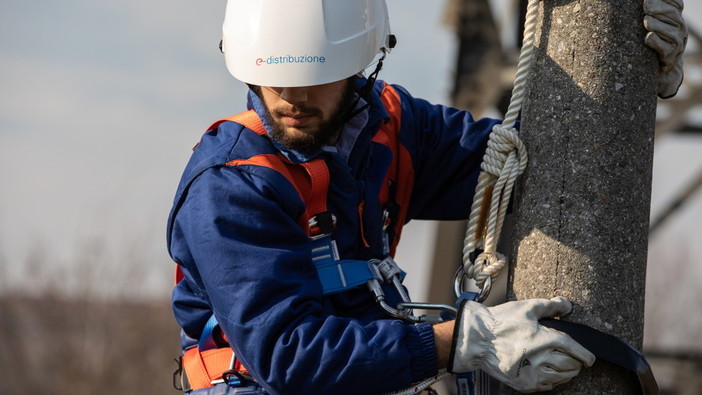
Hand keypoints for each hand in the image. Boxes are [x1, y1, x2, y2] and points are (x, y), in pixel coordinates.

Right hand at [448, 297, 594, 392]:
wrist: (476, 339)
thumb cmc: (500, 322)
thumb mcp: (526, 308)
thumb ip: (550, 306)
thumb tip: (567, 305)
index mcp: (547, 339)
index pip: (577, 351)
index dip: (586, 355)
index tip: (589, 358)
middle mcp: (543, 358)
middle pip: (573, 366)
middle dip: (577, 362)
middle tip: (575, 359)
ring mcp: (533, 373)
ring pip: (562, 378)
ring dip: (567, 372)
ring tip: (563, 366)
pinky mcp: (524, 384)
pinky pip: (547, 386)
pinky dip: (552, 380)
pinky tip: (547, 372)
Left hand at [643, 0, 687, 97]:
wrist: (658, 67)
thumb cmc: (653, 41)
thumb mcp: (655, 24)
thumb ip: (652, 11)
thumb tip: (644, 0)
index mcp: (676, 18)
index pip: (676, 4)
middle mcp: (680, 29)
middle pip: (673, 16)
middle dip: (660, 9)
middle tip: (646, 6)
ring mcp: (677, 44)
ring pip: (671, 32)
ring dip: (657, 25)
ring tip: (646, 21)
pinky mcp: (669, 57)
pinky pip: (665, 49)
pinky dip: (656, 42)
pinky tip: (648, 37)